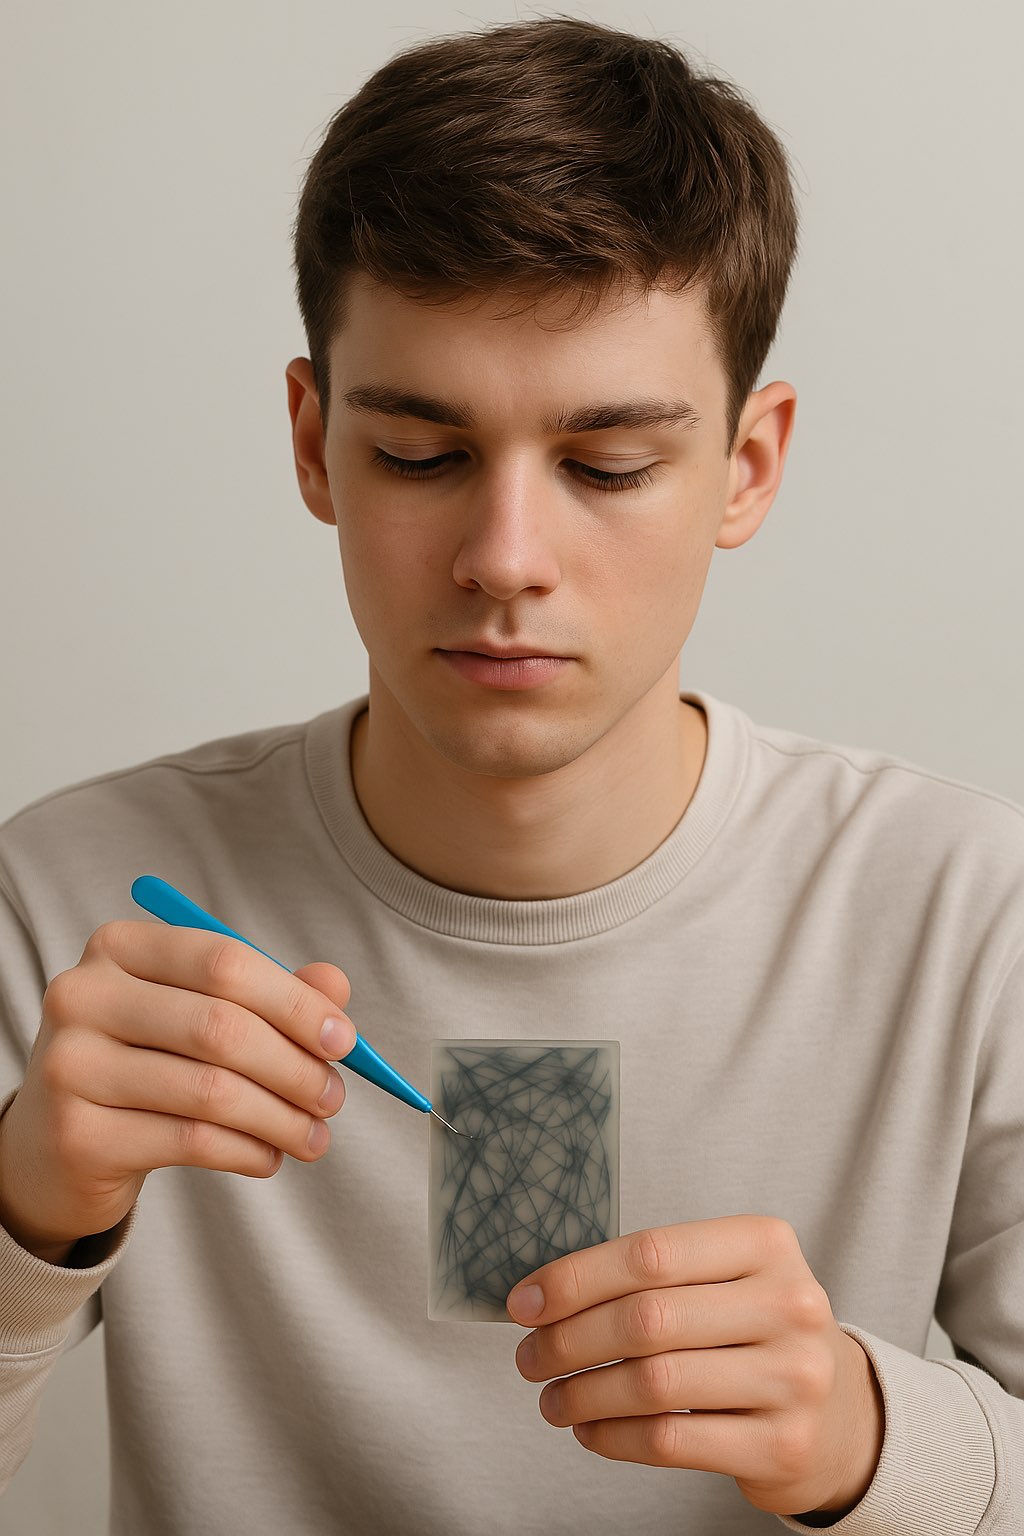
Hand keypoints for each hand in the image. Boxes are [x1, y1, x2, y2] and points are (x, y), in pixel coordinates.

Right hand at [0, 921, 355, 1262]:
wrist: (54, 1146)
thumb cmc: (143, 1063)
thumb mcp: (201, 1015)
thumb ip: (268, 993)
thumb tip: (335, 986)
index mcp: (119, 947)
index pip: (225, 962)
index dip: (295, 1002)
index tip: (344, 1040)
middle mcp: (84, 996)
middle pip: (222, 1027)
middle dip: (295, 1067)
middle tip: (334, 1097)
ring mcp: (72, 1065)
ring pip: (211, 1091)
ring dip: (280, 1118)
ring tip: (313, 1136)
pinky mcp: (77, 1134)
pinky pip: (189, 1141)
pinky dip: (247, 1152)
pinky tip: (269, 1156)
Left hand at [507, 1214, 884, 1520]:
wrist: (837, 1412)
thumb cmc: (752, 1330)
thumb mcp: (724, 1279)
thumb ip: (653, 1276)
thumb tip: (540, 1295)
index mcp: (766, 1244)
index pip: (651, 1253)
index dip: (576, 1278)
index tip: (524, 1302)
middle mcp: (789, 1304)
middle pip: (647, 1319)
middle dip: (568, 1340)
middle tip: (529, 1357)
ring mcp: (793, 1378)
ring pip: (654, 1385)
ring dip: (583, 1393)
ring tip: (553, 1398)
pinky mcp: (783, 1445)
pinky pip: (671, 1441)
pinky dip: (613, 1437)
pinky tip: (590, 1430)